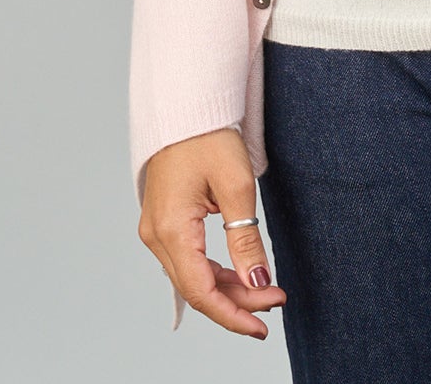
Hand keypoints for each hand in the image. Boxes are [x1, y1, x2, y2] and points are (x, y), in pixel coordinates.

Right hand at [137, 127, 286, 336]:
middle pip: (196, 287)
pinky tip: (239, 274)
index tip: (263, 325)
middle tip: (275, 301)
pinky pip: (187, 259)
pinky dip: (213, 271)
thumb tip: (258, 280)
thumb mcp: (237, 185)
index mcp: (171, 229)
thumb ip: (245, 239)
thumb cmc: (210, 136)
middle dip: (237, 301)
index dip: (233, 314)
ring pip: (191, 276)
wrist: (186, 104)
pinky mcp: (163, 221)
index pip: (201, 291)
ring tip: (265, 290)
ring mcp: (155, 229)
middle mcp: (155, 235)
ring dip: (227, 288)